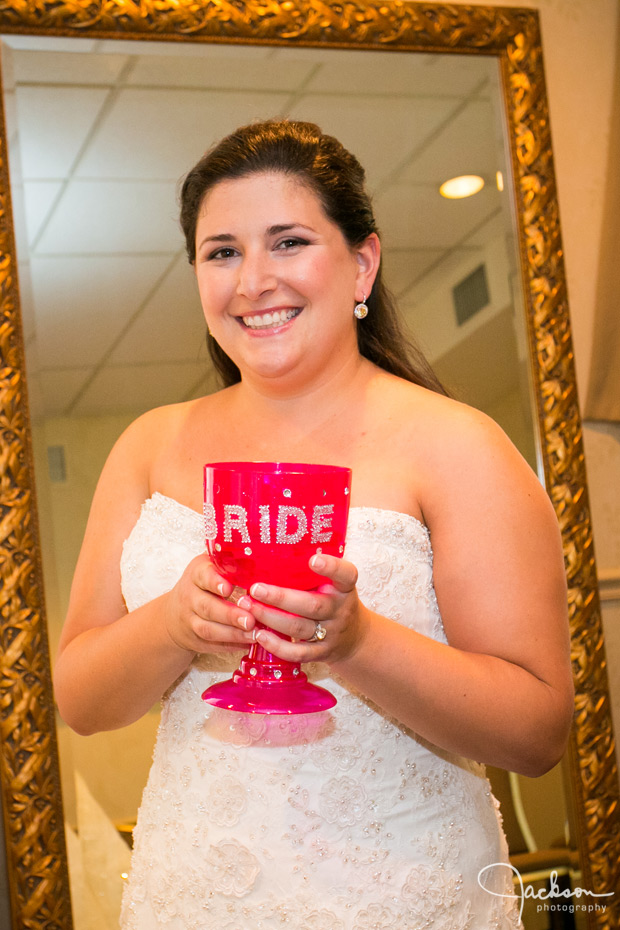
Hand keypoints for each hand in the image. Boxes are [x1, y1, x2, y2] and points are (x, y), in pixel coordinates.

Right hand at [163, 554, 256, 653]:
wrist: (176, 612)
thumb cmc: (204, 584)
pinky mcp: (194, 639)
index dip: (215, 582)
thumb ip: (230, 566)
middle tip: (250, 620)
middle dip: (229, 615)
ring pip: (208, 629)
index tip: (229, 588)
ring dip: (232, 634)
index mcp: (196, 574)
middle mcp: (190, 597)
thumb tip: (265, 564)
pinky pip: (211, 645)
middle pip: (207, 607)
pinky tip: (247, 644)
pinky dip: (230, 646)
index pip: (203, 576)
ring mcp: (190, 620)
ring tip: (253, 635)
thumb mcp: (211, 568)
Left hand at [237, 553, 365, 664]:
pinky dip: (276, 646)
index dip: (331, 567)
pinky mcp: (320, 653)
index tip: (313, 559)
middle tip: (255, 589)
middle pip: (312, 605)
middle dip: (280, 597)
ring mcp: (331, 634)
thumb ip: (313, 573)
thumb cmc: (334, 602)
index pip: (345, 575)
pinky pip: (297, 653)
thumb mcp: (335, 584)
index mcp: (344, 588)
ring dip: (270, 618)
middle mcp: (340, 610)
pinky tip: (259, 635)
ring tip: (248, 607)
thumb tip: (272, 551)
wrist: (354, 638)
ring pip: (298, 628)